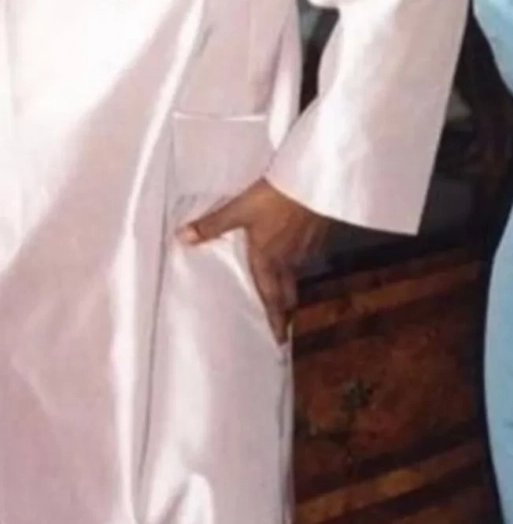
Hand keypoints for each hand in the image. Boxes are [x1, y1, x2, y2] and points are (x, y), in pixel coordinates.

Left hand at [176, 181, 331, 342]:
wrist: (312, 182)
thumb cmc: (274, 198)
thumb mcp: (239, 209)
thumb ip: (212, 225)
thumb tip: (183, 238)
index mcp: (267, 260)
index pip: (270, 298)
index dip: (275, 321)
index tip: (279, 341)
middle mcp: (288, 260)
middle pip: (288, 293)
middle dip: (285, 310)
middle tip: (283, 325)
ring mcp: (306, 248)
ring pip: (297, 275)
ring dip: (291, 288)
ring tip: (285, 293)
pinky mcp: (318, 234)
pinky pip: (307, 257)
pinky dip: (300, 264)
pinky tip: (296, 255)